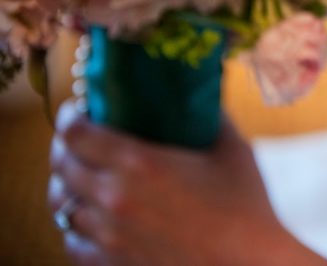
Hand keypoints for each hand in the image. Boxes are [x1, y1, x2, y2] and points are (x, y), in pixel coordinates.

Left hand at [48, 101, 326, 265]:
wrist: (248, 263)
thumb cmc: (246, 206)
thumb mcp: (232, 150)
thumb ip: (212, 117)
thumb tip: (202, 94)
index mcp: (139, 163)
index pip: (75, 133)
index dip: (70, 116)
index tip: (78, 109)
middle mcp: (114, 198)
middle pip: (61, 166)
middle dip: (65, 147)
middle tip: (80, 138)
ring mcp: (108, 236)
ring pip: (62, 205)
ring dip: (68, 186)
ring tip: (82, 177)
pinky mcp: (111, 264)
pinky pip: (72, 241)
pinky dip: (76, 225)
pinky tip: (92, 217)